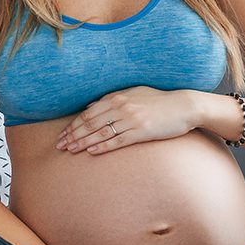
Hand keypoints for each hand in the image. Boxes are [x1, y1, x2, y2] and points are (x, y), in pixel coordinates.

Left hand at [57, 87, 201, 154]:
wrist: (183, 106)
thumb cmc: (158, 100)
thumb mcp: (133, 93)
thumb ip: (112, 99)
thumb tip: (90, 106)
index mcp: (117, 97)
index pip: (88, 113)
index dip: (73, 125)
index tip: (63, 134)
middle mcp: (121, 107)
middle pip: (90, 123)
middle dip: (73, 135)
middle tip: (60, 145)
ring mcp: (131, 119)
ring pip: (101, 132)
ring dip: (83, 142)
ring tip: (70, 150)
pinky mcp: (141, 131)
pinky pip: (118, 140)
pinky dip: (103, 146)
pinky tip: (91, 152)